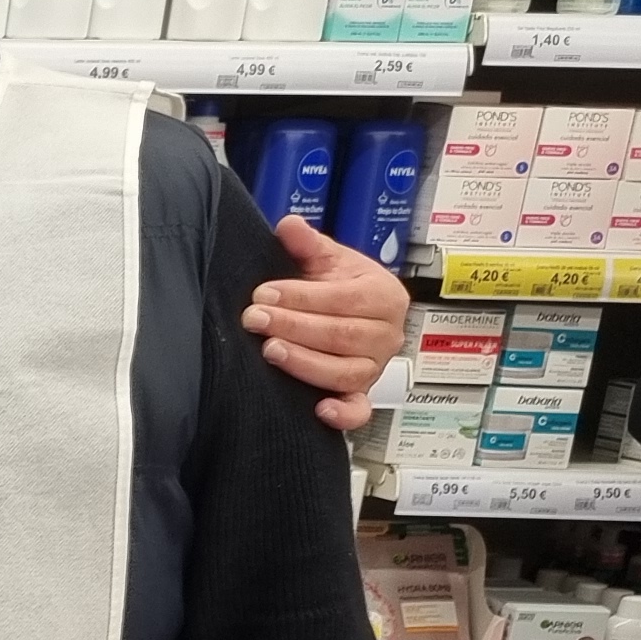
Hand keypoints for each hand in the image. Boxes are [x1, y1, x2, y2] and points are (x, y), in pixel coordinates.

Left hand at [247, 215, 411, 432]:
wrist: (346, 314)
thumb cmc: (337, 288)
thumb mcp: (326, 261)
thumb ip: (308, 245)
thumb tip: (289, 225)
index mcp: (384, 295)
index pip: (343, 298)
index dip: (301, 297)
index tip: (263, 294)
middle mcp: (386, 334)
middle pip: (341, 335)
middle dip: (294, 327)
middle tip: (254, 319)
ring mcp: (375, 367)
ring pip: (345, 372)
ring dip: (305, 363)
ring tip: (269, 351)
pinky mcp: (362, 394)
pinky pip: (359, 411)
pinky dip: (343, 414)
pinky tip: (318, 410)